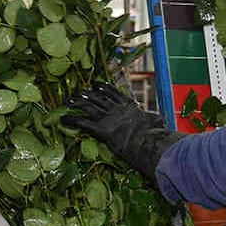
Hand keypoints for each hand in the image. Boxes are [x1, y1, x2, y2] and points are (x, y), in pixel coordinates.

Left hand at [63, 82, 180, 182]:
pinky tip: (63, 120)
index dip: (104, 88)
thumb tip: (161, 121)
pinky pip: (83, 123)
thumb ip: (154, 121)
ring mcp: (108, 118)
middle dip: (86, 94)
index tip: (96, 85)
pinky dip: (72, 120)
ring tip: (67, 101)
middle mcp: (116, 109)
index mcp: (129, 106)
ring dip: (76, 103)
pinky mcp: (101, 129)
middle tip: (77, 92)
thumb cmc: (155, 133)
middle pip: (98, 98)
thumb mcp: (156, 122)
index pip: (113, 94)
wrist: (149, 140)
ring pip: (88, 106)